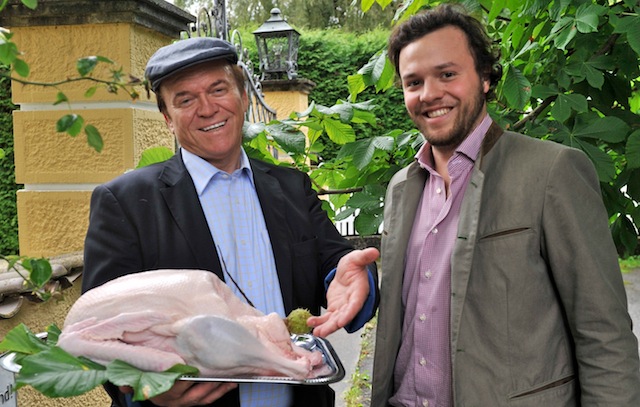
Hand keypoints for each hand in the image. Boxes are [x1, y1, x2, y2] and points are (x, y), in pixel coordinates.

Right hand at [120, 381, 236, 406]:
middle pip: (193, 395)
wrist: (151, 391)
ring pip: (203, 398)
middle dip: (208, 385)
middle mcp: (174, 401)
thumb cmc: (147, 379)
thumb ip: (130, 380)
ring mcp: (185, 403)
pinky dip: (220, 392)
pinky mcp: (193, 403)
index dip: (185, 380)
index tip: (194, 371)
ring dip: (218, 389)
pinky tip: (230, 383)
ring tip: (231, 379)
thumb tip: (122, 386)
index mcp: (162, 394)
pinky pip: (208, 400)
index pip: (175, 388)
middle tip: (221, 374)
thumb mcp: (137, 379)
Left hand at [308, 247, 378, 336]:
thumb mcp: (357, 258)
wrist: (347, 270)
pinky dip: (319, 321)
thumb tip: (374, 252)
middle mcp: (352, 303)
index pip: (355, 305)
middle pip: (343, 317)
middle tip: (323, 332)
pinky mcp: (335, 308)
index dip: (348, 314)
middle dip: (333, 326)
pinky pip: (327, 317)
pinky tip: (311, 322)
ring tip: (316, 332)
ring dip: (325, 327)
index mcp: (360, 292)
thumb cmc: (354, 265)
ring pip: (335, 320)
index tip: (341, 322)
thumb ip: (364, 257)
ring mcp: (343, 307)